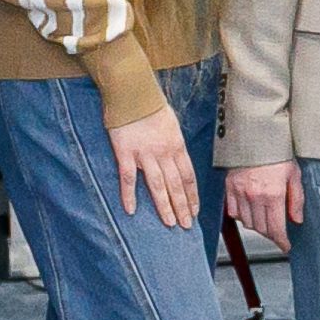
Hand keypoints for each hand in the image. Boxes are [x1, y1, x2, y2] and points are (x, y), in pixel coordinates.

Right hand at [111, 107, 199, 232]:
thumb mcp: (171, 125)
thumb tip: (176, 160)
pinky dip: (129, 195)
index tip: (194, 210)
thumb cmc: (151, 106)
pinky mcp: (125, 153)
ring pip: (157, 186)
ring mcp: (145, 154)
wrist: (133, 93)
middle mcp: (164, 153)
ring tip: (169, 223)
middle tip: (186, 225)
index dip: (192, 195)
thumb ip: (173, 145)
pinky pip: (128, 178)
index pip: (188, 176)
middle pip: (176, 185)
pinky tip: (131, 210)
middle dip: (182, 207)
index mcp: (177, 146)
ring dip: (164, 206)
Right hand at [223, 160, 304, 247]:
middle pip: (261, 228)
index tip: (285, 246)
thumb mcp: (294, 174)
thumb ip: (296, 199)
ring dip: (257, 226)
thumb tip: (297, 219)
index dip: (281, 241)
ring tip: (266, 222)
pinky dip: (242, 216)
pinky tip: (251, 212)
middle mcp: (255, 196)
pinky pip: (233, 212)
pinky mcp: (229, 188)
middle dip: (271, 234)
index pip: (276, 227)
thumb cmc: (277, 152)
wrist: (254, 135)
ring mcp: (240, 193)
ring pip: (247, 222)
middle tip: (278, 233)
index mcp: (273, 194)